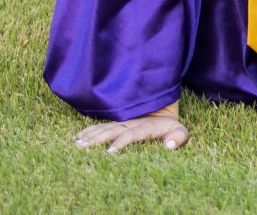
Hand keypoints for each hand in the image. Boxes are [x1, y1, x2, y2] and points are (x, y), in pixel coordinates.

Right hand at [73, 103, 188, 151]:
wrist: (163, 104)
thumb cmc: (171, 124)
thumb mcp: (180, 130)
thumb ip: (179, 137)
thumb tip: (170, 146)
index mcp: (145, 127)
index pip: (131, 134)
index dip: (121, 143)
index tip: (109, 152)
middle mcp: (131, 123)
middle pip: (112, 131)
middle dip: (97, 139)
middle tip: (83, 148)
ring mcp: (122, 122)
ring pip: (104, 128)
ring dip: (90, 136)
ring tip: (77, 144)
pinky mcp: (117, 123)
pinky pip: (101, 126)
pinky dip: (89, 130)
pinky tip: (78, 137)